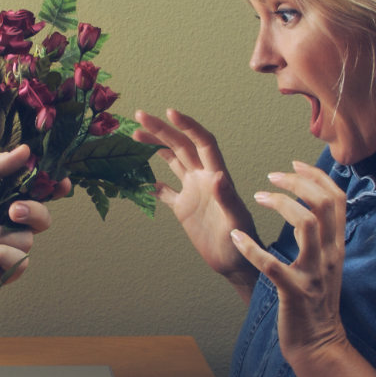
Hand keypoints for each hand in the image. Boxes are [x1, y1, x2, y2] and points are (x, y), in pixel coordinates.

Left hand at [0, 145, 69, 293]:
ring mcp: (7, 248)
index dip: (54, 188)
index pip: (40, 194)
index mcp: (7, 199)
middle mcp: (11, 224)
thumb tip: (27, 150)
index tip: (61, 183)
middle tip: (12, 210)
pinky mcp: (1, 272)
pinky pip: (17, 264)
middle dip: (32, 212)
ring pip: (26, 242)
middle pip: (43, 218)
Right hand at [133, 109, 260, 295]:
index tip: (169, 113)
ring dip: (156, 146)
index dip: (188, 126)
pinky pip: (166, 191)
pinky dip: (154, 182)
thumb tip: (217, 176)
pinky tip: (141, 177)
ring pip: (172, 161)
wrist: (235, 263)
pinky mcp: (184, 207)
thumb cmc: (240, 243)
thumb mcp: (235, 221)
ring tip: (135, 135)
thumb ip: (227, 198)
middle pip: (182, 146)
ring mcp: (193, 191)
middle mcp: (203, 178)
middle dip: (162, 129)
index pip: (202, 143)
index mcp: (216, 177)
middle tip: (140, 116)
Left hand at [231, 161, 345, 358]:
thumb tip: (309, 208)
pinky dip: (251, 249)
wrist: (319, 343)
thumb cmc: (315, 301)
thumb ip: (320, 237)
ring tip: (258, 197)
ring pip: (306, 224)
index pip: (337, 199)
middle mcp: (329, 255)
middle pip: (324, 204)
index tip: (294, 164)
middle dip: (297, 183)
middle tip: (271, 176)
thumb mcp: (325, 264)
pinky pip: (272, 265)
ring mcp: (313, 274)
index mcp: (336, 245)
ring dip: (280, 204)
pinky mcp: (294, 292)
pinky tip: (236, 238)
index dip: (316, 176)